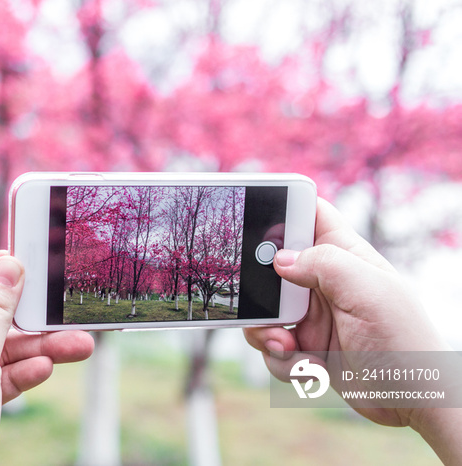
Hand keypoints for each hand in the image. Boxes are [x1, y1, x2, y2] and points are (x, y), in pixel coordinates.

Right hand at [244, 199, 460, 461]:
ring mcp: (311, 316)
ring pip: (264, 313)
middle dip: (260, 290)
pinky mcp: (304, 347)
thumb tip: (279, 259)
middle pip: (270, 268)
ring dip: (267, 333)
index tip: (254, 220)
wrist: (413, 401)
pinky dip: (282, 361)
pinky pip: (272, 347)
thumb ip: (324, 264)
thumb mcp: (369, 292)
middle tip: (268, 307)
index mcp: (343, 256)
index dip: (284, 210)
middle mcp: (322, 283)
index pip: (310, 216)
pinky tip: (310, 368)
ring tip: (288, 346)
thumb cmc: (405, 341)